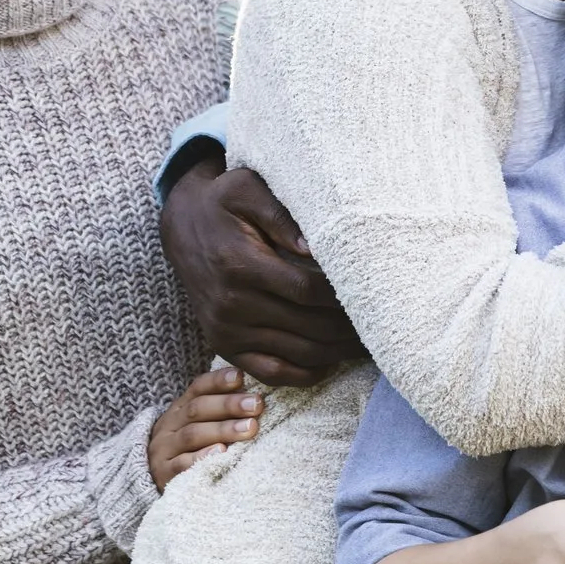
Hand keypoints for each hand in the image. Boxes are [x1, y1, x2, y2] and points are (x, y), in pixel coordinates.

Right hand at [147, 365, 263, 488]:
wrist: (152, 478)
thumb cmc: (189, 448)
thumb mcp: (198, 424)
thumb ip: (219, 410)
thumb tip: (255, 396)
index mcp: (179, 408)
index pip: (198, 388)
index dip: (218, 381)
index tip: (240, 377)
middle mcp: (170, 425)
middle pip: (198, 409)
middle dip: (229, 405)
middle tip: (256, 404)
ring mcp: (165, 449)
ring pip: (193, 435)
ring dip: (223, 429)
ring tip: (249, 428)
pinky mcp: (164, 474)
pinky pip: (183, 464)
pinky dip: (203, 456)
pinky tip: (222, 452)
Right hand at [159, 157, 365, 385]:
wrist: (182, 226)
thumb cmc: (224, 202)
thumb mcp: (247, 189)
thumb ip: (282, 216)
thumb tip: (315, 248)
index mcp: (239, 265)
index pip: (306, 291)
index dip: (343, 296)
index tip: (372, 293)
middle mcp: (230, 304)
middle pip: (308, 327)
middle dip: (349, 328)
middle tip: (383, 322)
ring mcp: (225, 331)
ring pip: (296, 353)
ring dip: (337, 353)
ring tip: (368, 343)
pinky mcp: (224, 346)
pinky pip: (270, 373)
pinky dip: (305, 374)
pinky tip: (332, 362)